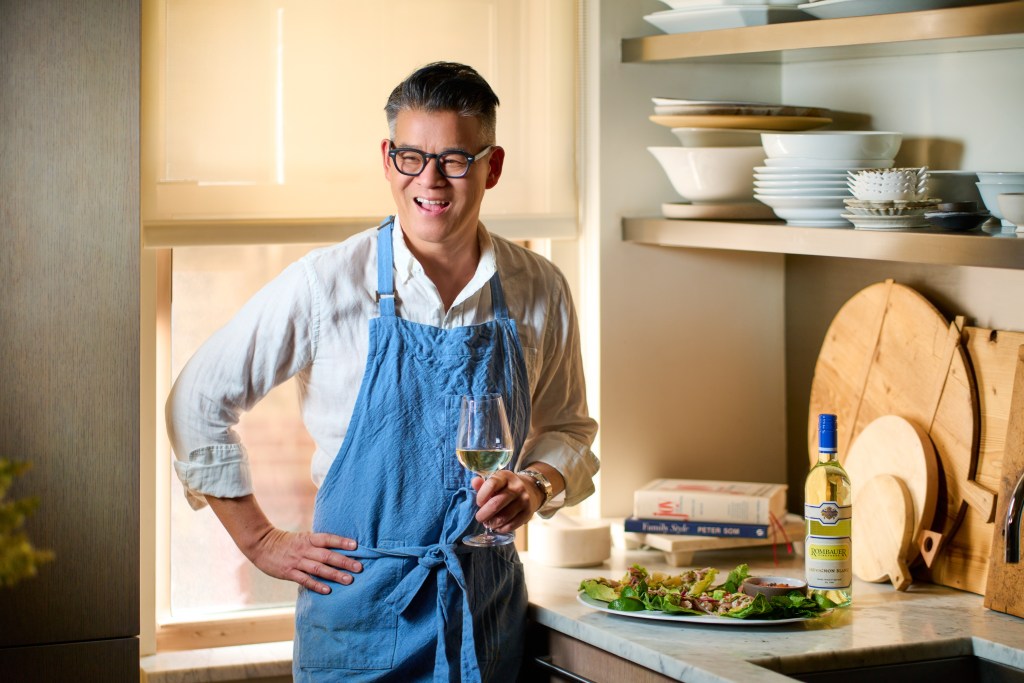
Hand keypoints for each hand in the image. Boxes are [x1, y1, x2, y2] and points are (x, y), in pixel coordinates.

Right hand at [205, 494, 361, 594]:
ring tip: (348, 580)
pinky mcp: (288, 573)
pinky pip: (304, 579)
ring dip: (334, 574)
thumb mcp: (303, 538)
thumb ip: (318, 543)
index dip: (342, 542)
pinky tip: (327, 590)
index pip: (328, 538)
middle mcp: (304, 549)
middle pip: (327, 555)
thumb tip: (339, 548)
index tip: (356, 546)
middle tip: (359, 567)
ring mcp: (296, 561)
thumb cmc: (287, 542)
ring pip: (318, 568)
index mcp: (309, 538)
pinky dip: (316, 585)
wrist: (261, 545)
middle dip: (344, 561)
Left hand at [472, 470, 542, 533]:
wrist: (530, 490)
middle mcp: (517, 487)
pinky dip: (501, 529)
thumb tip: (474, 482)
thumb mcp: (495, 481)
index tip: (478, 503)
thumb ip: (482, 484)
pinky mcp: (528, 513)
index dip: (481, 496)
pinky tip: (498, 526)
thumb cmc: (506, 487)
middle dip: (484, 514)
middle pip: (496, 504)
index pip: (492, 484)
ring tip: (488, 523)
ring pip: (503, 517)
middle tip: (479, 518)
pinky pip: (511, 525)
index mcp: (506, 477)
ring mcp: (524, 500)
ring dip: (492, 523)